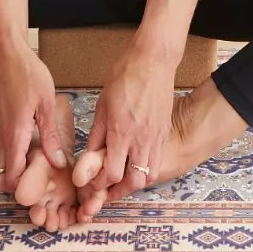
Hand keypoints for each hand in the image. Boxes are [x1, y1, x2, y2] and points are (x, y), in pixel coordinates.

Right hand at [0, 47, 69, 196]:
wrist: (8, 55)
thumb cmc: (29, 75)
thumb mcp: (46, 104)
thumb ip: (50, 136)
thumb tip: (58, 162)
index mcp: (14, 135)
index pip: (12, 177)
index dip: (25, 187)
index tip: (42, 184)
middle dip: (14, 185)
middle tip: (34, 179)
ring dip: (7, 172)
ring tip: (29, 166)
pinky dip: (2, 159)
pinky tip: (21, 149)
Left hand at [75, 45, 174, 214]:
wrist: (153, 61)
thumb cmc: (125, 77)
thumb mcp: (103, 104)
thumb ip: (97, 134)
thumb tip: (88, 157)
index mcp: (121, 132)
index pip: (112, 174)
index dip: (100, 183)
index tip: (92, 182)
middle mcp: (141, 139)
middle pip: (134, 182)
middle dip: (119, 190)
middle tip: (108, 188)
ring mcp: (156, 137)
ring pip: (149, 175)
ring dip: (136, 181)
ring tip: (123, 177)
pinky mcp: (164, 132)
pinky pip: (158, 160)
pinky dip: (147, 168)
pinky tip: (137, 161)